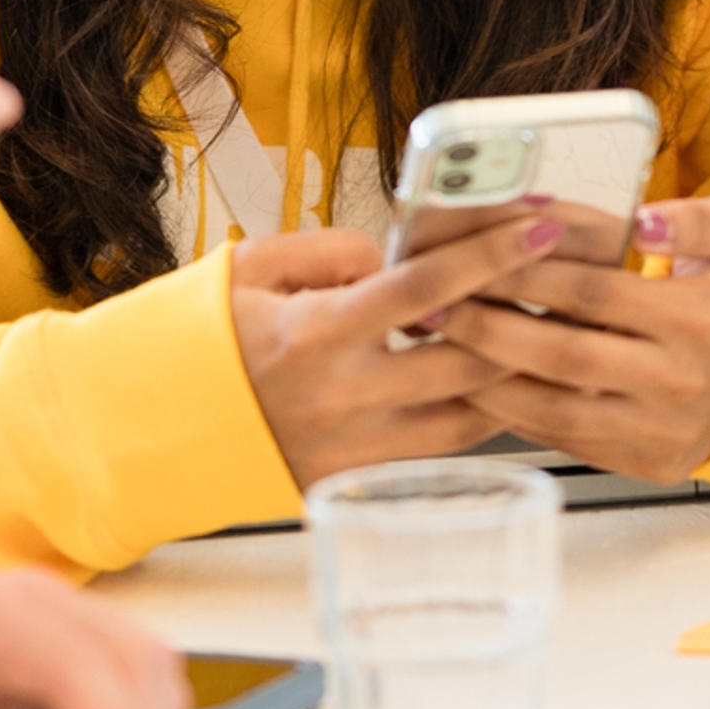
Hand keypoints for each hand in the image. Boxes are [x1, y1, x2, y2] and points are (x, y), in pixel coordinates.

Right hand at [227, 213, 560, 491]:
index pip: (426, 287)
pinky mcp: (353, 483)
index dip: (492, 253)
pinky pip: (437, 453)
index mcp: (315, 333)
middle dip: (525, 315)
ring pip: (468, 418)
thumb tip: (399, 256)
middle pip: (469, 359)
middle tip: (557, 282)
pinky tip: (483, 383)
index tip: (541, 225)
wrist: (152, 424)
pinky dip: (471, 417)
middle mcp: (341, 397)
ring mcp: (350, 449)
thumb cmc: (203, 338)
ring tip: (532, 333)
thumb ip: (334, 250)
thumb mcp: (255, 265)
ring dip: (509, 373)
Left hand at [433, 193, 709, 483]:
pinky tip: (482, 383)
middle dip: (484, 328)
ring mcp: (663, 431)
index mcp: (698, 321)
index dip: (523, 274)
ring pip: (554, 408)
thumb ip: (699, 221)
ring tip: (441, 346)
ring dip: (487, 379)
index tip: (472, 256)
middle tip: (432, 305)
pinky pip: (569, 438)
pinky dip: (519, 412)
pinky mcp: (649, 461)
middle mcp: (678, 383)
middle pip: (559, 355)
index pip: (589, 294)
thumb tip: (646, 223)